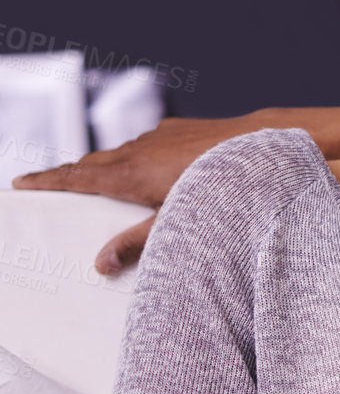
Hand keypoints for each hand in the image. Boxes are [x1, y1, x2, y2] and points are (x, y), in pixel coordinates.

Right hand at [11, 112, 268, 272]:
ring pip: (120, 153)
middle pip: (92, 163)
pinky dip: (136, 158)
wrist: (261, 146)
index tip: (19, 183)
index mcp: (129, 174)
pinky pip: (146, 145)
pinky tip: (149, 171)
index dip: (45, 180)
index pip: (75, 177)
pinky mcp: (177, 130)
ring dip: (106, 167)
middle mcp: (137, 150)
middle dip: (70, 174)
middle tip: (49, 186)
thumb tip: (101, 264)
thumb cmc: (224, 189)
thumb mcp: (179, 222)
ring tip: (95, 183)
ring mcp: (158, 137)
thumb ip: (138, 242)